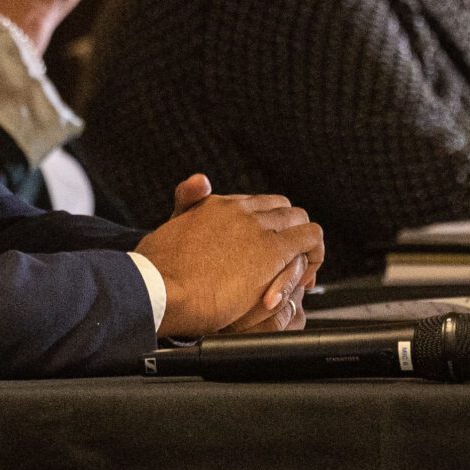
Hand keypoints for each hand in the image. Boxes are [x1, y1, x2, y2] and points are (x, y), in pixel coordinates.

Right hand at [139, 174, 324, 337]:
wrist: (159, 288)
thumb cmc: (156, 270)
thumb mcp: (167, 225)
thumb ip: (186, 201)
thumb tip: (198, 181)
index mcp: (215, 205)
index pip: (258, 204)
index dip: (268, 225)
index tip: (267, 247)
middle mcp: (239, 211)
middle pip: (283, 209)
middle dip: (290, 233)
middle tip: (290, 260)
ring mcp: (258, 228)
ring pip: (300, 222)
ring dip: (304, 246)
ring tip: (300, 271)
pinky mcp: (273, 251)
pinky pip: (309, 241)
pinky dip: (313, 256)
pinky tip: (306, 276)